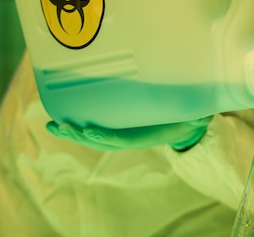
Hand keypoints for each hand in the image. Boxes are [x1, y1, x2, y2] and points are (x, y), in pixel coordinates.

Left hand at [46, 116, 212, 151]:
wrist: (186, 123)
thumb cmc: (190, 116)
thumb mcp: (195, 116)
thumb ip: (197, 116)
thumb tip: (201, 115)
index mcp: (146, 136)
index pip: (122, 139)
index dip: (105, 137)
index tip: (88, 132)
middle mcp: (131, 136)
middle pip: (100, 139)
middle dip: (79, 134)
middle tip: (59, 126)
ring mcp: (123, 131)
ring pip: (94, 134)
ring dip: (73, 131)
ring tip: (52, 125)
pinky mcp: (119, 124)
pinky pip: (98, 125)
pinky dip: (81, 123)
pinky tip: (66, 114)